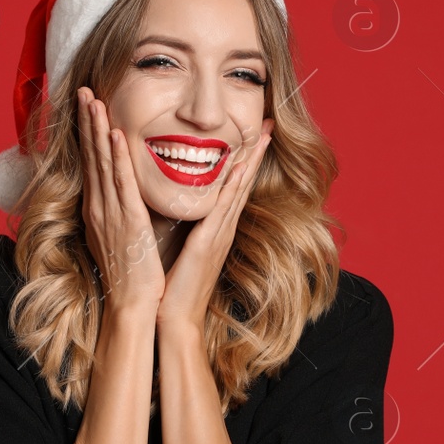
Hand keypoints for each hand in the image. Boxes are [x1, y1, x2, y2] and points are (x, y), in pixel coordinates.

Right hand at [77, 86, 165, 312]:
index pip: (92, 163)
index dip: (89, 133)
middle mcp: (99, 207)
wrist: (133, 304)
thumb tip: (122, 196)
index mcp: (99, 209)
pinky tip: (116, 136)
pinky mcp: (127, 222)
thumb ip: (120, 213)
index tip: (88, 106)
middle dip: (87, 121)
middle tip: (84, 90)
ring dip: (98, 130)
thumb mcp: (122, 236)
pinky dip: (117, 159)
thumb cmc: (132, 274)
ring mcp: (110, 213)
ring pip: (103, 164)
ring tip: (94, 101)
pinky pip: (121, 185)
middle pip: (92, 156)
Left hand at [155, 117, 273, 331]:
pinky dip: (232, 185)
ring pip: (238, 189)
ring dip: (251, 160)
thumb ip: (189, 230)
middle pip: (243, 182)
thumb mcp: (184, 250)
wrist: (175, 317)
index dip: (245, 160)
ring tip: (262, 135)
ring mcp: (219, 234)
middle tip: (268, 125)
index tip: (253, 136)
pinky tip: (239, 166)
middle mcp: (222, 228)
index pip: (234, 187)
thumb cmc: (175, 287)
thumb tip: (184, 211)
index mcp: (215, 229)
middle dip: (256, 152)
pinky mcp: (208, 241)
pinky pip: (222, 207)